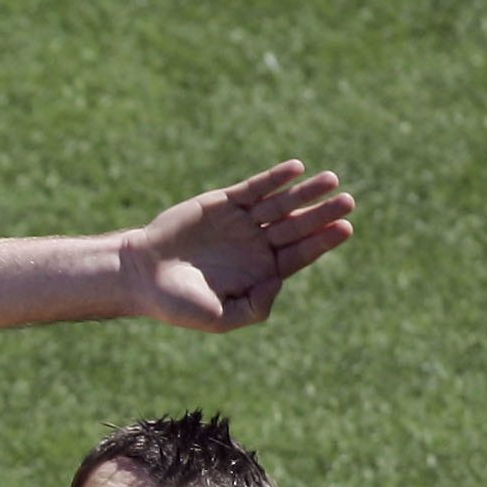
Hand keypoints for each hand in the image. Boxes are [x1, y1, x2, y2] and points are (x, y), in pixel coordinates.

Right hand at [119, 160, 355, 332]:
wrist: (139, 275)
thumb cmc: (177, 303)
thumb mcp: (220, 317)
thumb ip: (255, 307)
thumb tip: (280, 280)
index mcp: (260, 272)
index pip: (300, 254)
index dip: (323, 241)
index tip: (344, 228)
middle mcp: (255, 245)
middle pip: (297, 226)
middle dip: (322, 213)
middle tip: (347, 201)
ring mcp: (241, 223)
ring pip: (281, 204)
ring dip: (305, 192)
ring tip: (329, 180)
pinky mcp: (223, 203)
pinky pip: (255, 188)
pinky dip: (274, 179)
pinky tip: (296, 169)